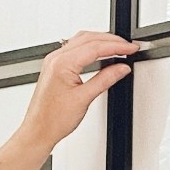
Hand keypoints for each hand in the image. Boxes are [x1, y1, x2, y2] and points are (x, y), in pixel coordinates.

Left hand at [20, 31, 139, 150]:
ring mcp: (54, 61)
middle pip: (88, 38)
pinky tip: (101, 53)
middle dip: (111, 40)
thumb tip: (121, 68)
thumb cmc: (53, 119)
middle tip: (128, 47)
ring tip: (118, 48)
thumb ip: (105, 79)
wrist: (38, 131)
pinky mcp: (55, 66)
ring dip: (101, 41)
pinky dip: (91, 47)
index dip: (117, 46)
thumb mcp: (84, 98)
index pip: (95, 47)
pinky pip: (75, 48)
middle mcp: (56, 58)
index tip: (131, 48)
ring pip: (81, 40)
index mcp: (62, 64)